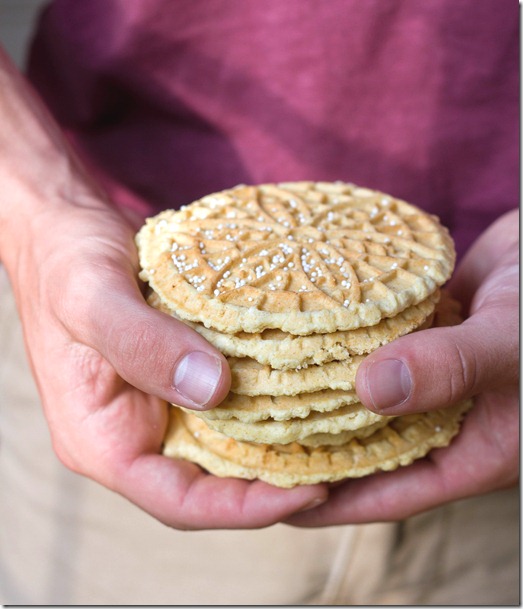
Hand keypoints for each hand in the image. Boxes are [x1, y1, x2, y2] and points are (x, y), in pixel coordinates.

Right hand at [0, 48, 326, 528]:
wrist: (68, 230)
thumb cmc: (66, 260)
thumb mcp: (90, 296)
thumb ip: (140, 343)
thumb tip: (213, 388)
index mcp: (105, 442)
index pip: (181, 501)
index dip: (246, 509)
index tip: (312, 488)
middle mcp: (141, 436)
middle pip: (218, 484)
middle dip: (282, 486)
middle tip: (351, 468)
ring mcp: (166, 407)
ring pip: (233, 446)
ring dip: (286, 447)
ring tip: (348, 438)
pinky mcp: (188, 377)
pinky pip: (236, 404)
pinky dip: (274, 403)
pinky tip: (317, 389)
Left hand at [288, 209, 518, 525]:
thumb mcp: (510, 345)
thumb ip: (450, 368)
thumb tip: (369, 390)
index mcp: (469, 448)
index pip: (389, 490)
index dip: (332, 499)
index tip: (271, 495)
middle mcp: (440, 416)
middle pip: (366, 445)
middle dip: (313, 446)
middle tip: (248, 440)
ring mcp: (424, 374)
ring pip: (363, 395)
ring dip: (321, 391)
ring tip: (259, 390)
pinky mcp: (415, 335)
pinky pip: (369, 348)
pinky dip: (339, 346)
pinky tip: (295, 335)